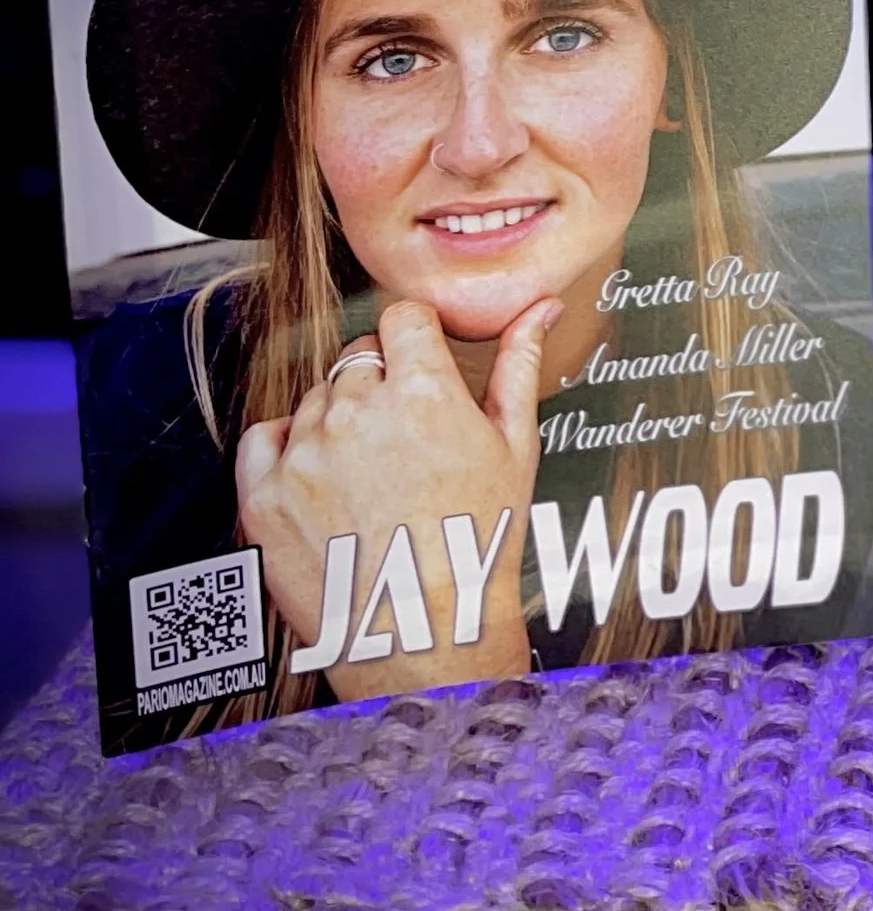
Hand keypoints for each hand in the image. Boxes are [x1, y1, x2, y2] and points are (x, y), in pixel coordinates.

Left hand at [237, 297, 558, 699]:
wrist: (424, 633)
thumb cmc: (480, 543)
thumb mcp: (515, 448)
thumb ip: (519, 366)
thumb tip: (540, 308)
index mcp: (424, 392)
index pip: (403, 318)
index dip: (418, 336)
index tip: (424, 360)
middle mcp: (357, 411)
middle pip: (358, 356)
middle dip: (382, 381)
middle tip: (407, 436)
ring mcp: (305, 453)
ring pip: (316, 397)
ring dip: (340, 418)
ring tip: (373, 473)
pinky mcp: (264, 493)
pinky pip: (264, 437)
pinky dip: (287, 446)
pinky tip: (323, 475)